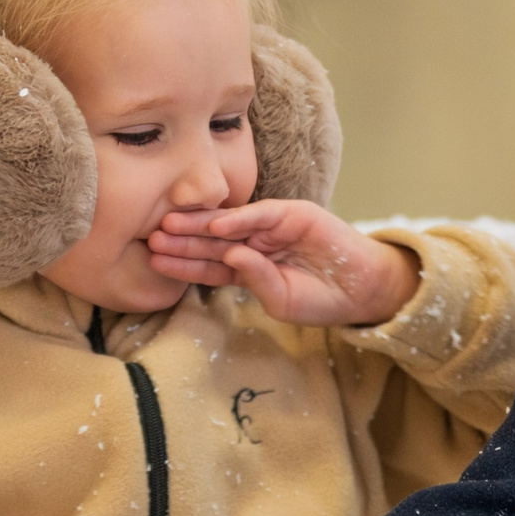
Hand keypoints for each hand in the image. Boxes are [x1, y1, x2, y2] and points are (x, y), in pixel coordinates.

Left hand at [146, 200, 420, 327]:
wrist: (363, 289)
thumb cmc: (322, 299)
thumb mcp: (281, 301)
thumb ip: (256, 281)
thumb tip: (233, 259)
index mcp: (247, 267)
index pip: (208, 264)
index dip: (183, 262)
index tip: (155, 260)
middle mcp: (254, 242)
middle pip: (211, 241)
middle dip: (182, 239)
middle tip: (151, 236)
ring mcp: (272, 227)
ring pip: (230, 224)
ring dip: (200, 225)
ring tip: (171, 226)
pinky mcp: (293, 214)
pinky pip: (261, 215)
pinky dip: (239, 220)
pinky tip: (215, 225)